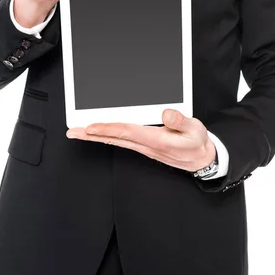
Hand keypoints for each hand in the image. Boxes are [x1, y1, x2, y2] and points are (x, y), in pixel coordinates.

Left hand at [66, 109, 215, 172]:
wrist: (202, 160)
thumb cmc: (197, 143)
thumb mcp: (195, 130)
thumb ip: (181, 121)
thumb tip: (166, 114)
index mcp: (157, 140)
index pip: (127, 132)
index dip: (108, 128)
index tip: (91, 127)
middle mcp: (146, 145)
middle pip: (114, 138)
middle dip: (92, 135)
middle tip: (73, 132)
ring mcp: (144, 147)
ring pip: (116, 140)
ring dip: (96, 136)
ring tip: (79, 132)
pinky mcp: (144, 146)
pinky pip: (121, 141)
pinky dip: (107, 136)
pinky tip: (100, 134)